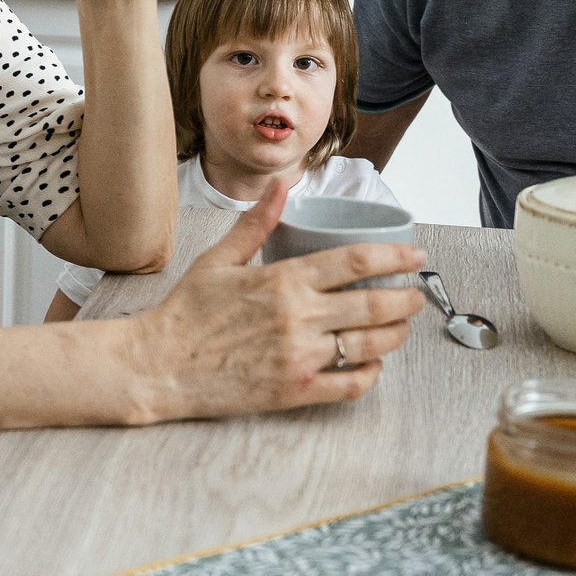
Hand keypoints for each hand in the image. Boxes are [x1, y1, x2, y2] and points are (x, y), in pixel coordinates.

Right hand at [125, 181, 425, 425]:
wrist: (158, 366)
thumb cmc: (185, 313)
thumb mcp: (218, 260)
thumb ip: (257, 224)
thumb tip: (280, 186)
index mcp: (282, 280)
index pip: (355, 261)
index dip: (394, 257)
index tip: (414, 256)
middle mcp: (298, 318)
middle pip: (374, 304)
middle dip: (407, 299)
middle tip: (417, 295)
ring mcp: (299, 356)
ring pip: (370, 345)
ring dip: (396, 335)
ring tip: (402, 327)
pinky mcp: (295, 390)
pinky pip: (349, 384)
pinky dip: (371, 374)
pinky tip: (373, 364)